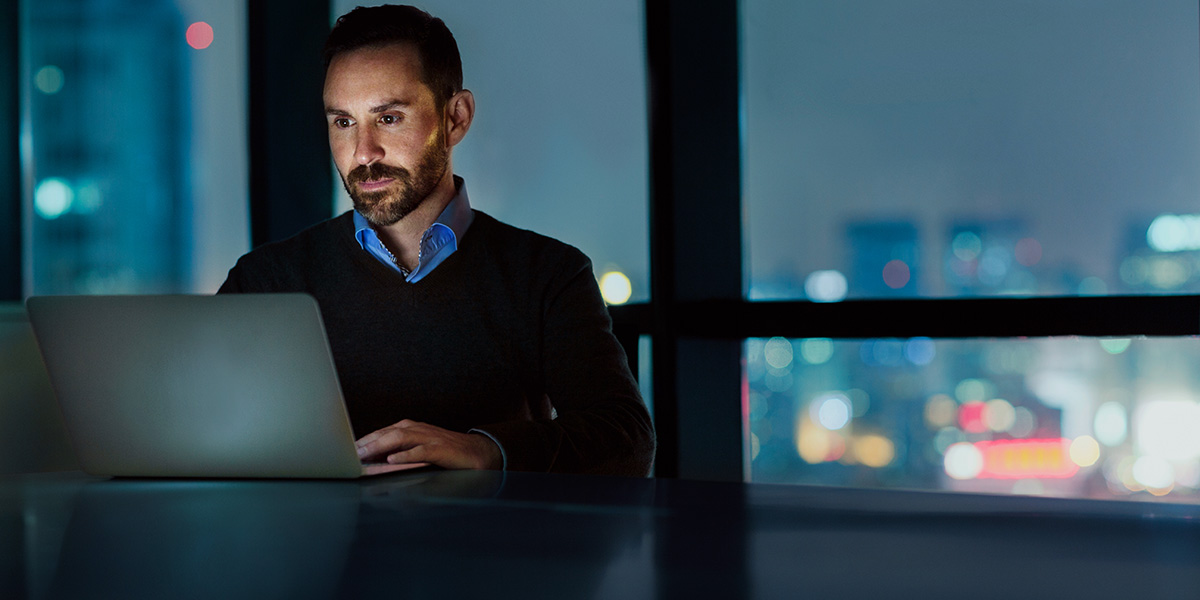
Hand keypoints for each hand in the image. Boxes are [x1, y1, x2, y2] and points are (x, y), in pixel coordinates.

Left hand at [355, 419, 501, 470]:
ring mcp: (429, 437)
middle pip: (386, 433)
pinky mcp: (440, 449)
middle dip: (366, 443)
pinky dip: (406, 455)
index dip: (363, 441)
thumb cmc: (445, 451)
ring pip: (400, 438)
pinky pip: (421, 451)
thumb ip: (398, 451)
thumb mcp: (418, 449)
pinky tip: (393, 460)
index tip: (345, 451)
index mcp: (410, 428)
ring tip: (364, 455)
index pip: (381, 432)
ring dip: (380, 446)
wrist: (476, 452)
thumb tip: (374, 460)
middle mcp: (417, 429)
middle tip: (348, 454)